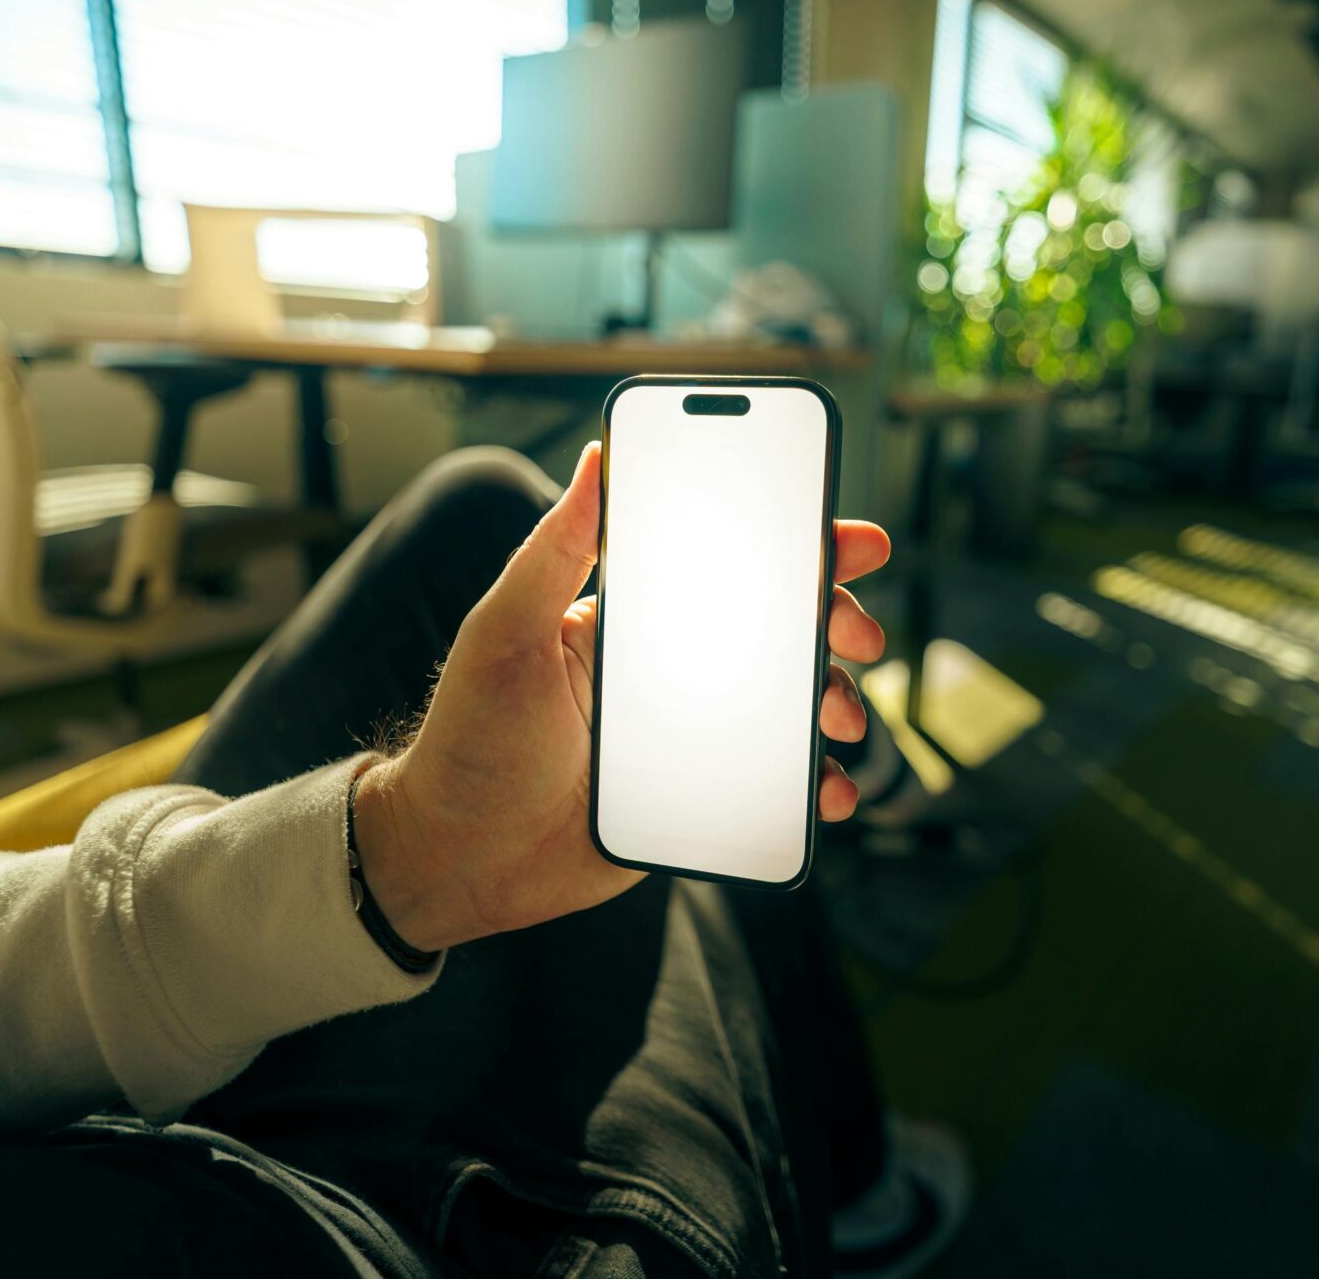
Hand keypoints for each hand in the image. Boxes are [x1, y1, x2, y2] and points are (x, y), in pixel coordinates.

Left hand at [352, 441, 891, 951]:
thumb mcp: (506, 633)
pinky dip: (815, 785)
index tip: (851, 539)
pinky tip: (828, 790)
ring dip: (834, 701)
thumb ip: (553, 550)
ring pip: (789, 706)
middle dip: (835, 623)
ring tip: (842, 719)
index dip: (798, 546)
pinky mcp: (700, 798)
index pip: (726, 564)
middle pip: (779, 631)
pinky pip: (774, 784)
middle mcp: (673, 670)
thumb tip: (596, 459)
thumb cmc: (469, 738)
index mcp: (634, 619)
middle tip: (858, 637)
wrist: (460, 858)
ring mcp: (693, 735)